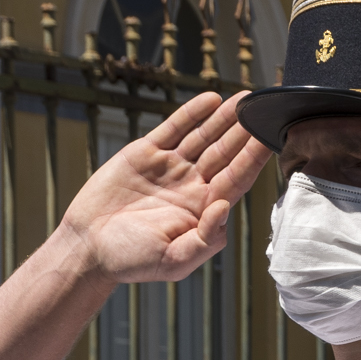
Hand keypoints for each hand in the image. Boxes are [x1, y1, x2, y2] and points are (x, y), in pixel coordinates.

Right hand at [57, 90, 270, 284]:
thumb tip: (224, 206)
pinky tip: (211, 99)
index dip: (253, 158)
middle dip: (244, 132)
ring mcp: (170, 168)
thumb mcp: (175, 260)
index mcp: (204, 210)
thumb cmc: (133, 260)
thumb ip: (205, 238)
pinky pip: (173, 129)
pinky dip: (192, 113)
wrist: (89, 247)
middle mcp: (192, 186)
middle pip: (225, 153)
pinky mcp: (145, 154)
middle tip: (262, 108)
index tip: (270, 138)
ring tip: (243, 99)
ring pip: (203, 137)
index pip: (237, 179)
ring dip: (224, 118)